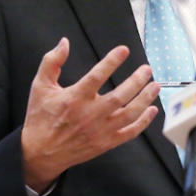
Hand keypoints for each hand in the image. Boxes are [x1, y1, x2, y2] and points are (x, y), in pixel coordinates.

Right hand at [21, 38, 159, 191]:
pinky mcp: (105, 143)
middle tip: (147, 69)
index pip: (97, 76)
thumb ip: (51, 62)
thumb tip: (64, 43)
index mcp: (74, 98)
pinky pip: (130, 133)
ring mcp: (100, 130)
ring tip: (155, 86)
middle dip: (136, 81)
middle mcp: (89, 114)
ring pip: (129, 114)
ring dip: (145, 99)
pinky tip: (152, 110)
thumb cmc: (41, 118)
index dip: (111, 62)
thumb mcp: (39, 86)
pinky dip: (144, 122)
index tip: (124, 50)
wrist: (40, 152)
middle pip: (119, 96)